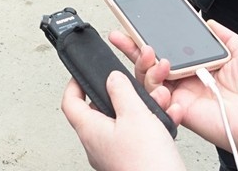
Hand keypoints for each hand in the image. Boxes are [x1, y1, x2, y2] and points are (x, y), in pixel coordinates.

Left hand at [61, 71, 184, 170]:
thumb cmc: (146, 162)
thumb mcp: (134, 114)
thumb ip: (121, 91)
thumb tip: (112, 78)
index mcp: (90, 130)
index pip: (70, 103)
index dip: (75, 84)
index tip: (83, 74)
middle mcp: (98, 145)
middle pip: (100, 111)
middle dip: (121, 95)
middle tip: (133, 86)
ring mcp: (114, 155)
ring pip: (124, 123)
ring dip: (141, 109)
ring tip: (158, 103)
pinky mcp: (130, 161)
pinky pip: (138, 137)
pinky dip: (151, 125)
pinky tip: (167, 120)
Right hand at [110, 22, 237, 168]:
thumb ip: (222, 35)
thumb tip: (208, 21)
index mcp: (199, 64)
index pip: (169, 47)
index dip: (151, 36)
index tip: (137, 24)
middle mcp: (187, 79)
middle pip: (151, 62)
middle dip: (132, 47)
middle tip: (121, 36)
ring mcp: (181, 95)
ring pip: (148, 79)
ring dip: (143, 64)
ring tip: (151, 55)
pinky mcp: (179, 109)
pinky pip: (156, 98)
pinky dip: (153, 88)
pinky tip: (162, 81)